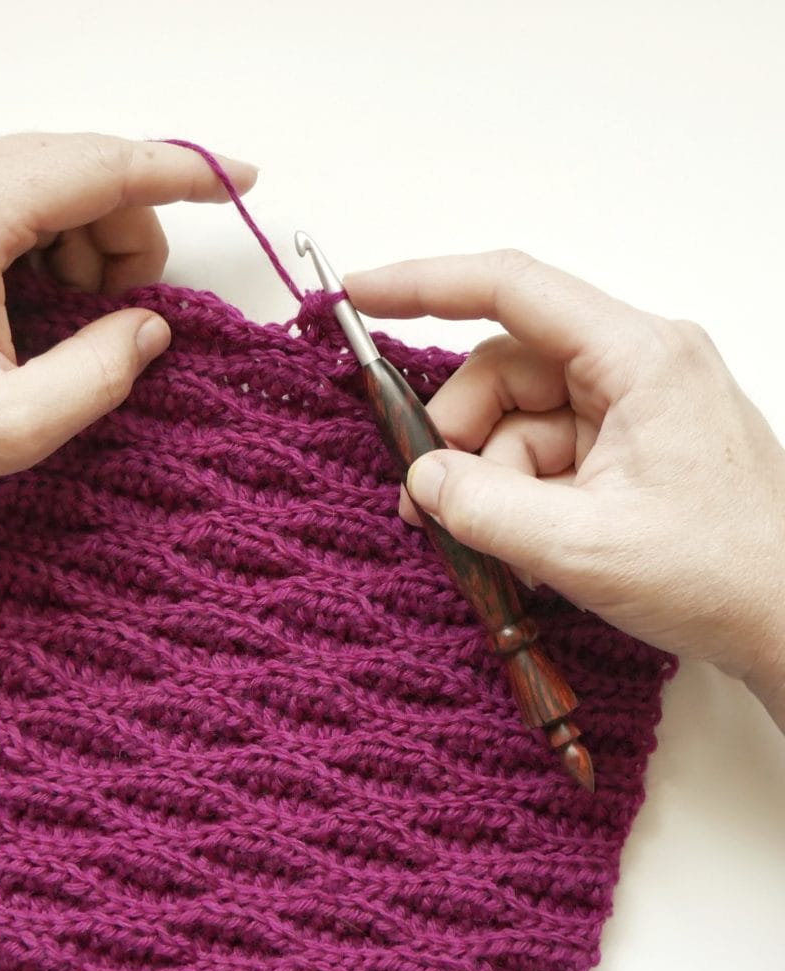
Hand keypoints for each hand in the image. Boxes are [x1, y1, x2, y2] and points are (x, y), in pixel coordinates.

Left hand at [0, 133, 255, 612]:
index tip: (239, 182)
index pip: (100, 167)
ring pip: (57, 182)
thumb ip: (102, 373)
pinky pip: (21, 199)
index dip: (181, 173)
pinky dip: (56, 247)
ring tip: (71, 324)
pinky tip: (41, 305)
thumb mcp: (12, 426)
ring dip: (92, 246)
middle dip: (131, 235)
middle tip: (126, 317)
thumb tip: (153, 328)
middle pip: (84, 169)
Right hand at [344, 250, 784, 723]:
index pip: (512, 288)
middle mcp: (632, 365)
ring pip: (516, 419)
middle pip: (503, 369)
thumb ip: (483, 508)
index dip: (425, 284)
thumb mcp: (584, 546)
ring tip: (490, 545)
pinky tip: (524, 548)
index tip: (359, 295)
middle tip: (427, 503)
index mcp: (637, 356)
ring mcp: (629, 408)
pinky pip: (541, 454)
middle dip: (456, 435)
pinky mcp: (624, 448)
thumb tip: (420, 480)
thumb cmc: (723, 574)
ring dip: (486, 479)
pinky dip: (516, 497)